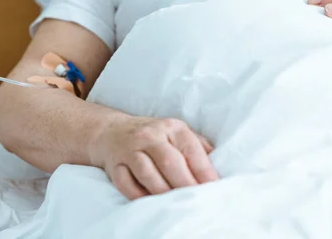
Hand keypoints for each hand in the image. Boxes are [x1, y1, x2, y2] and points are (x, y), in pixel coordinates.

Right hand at [90, 116, 218, 200]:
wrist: (113, 131)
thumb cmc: (155, 135)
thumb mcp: (178, 132)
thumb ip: (198, 146)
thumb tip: (219, 163)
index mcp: (172, 128)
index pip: (190, 149)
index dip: (204, 169)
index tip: (214, 185)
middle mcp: (150, 136)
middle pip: (170, 162)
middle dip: (186, 184)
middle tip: (197, 199)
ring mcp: (130, 150)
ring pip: (148, 174)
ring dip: (164, 192)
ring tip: (177, 203)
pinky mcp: (115, 165)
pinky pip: (126, 184)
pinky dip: (140, 196)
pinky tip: (151, 202)